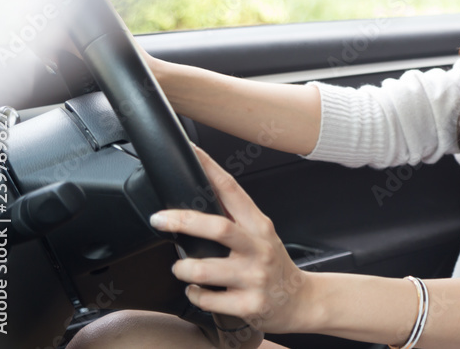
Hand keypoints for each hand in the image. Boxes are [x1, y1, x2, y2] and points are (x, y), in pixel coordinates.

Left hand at [149, 145, 312, 334]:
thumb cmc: (273, 264)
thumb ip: (235, 220)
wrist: (300, 300)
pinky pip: (207, 299)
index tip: (191, 154)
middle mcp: (259, 249)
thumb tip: (194, 203)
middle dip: (183, 221)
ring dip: (183, 268)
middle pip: (218, 228)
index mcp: (260, 225)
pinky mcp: (248, 305)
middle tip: (159, 219)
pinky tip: (198, 290)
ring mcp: (254, 278)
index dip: (211, 169)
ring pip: (204, 270)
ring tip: (182, 267)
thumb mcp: (261, 235)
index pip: (233, 190)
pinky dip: (195, 294)